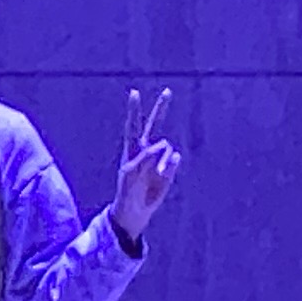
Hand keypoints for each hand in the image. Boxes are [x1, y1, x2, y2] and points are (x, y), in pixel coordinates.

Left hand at [112, 86, 182, 239]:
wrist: (135, 210)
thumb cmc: (127, 192)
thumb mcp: (130, 176)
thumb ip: (143, 160)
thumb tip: (161, 148)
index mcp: (132, 148)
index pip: (133, 125)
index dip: (134, 109)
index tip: (134, 92)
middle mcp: (146, 149)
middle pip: (155, 124)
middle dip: (162, 107)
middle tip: (168, 90)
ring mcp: (159, 158)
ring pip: (166, 147)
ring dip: (162, 159)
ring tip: (155, 175)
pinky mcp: (168, 168)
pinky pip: (174, 159)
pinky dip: (170, 165)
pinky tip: (163, 174)